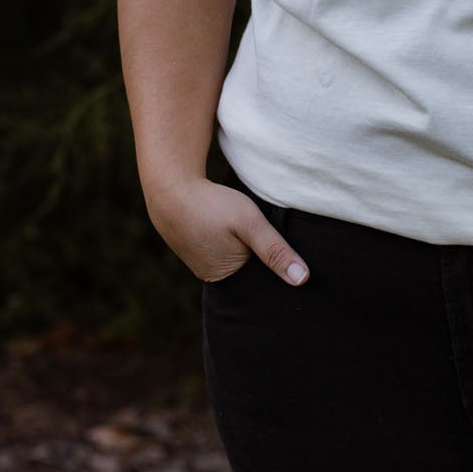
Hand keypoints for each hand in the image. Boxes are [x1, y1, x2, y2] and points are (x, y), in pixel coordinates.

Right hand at [146, 176, 308, 285]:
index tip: (297, 260)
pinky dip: (236, 240)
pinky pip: (225, 248)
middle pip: (251, 273)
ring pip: (238, 258)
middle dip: (266, 261)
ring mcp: (202, 261)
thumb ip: (275, 250)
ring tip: (260, 233)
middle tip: (282, 241)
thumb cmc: (210, 205)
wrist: (169, 187)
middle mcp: (213, 276)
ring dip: (251, 249)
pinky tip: (239, 228)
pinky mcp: (198, 246)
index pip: (262, 284)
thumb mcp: (250, 224)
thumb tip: (303, 280)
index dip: (279, 272)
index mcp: (226, 280)